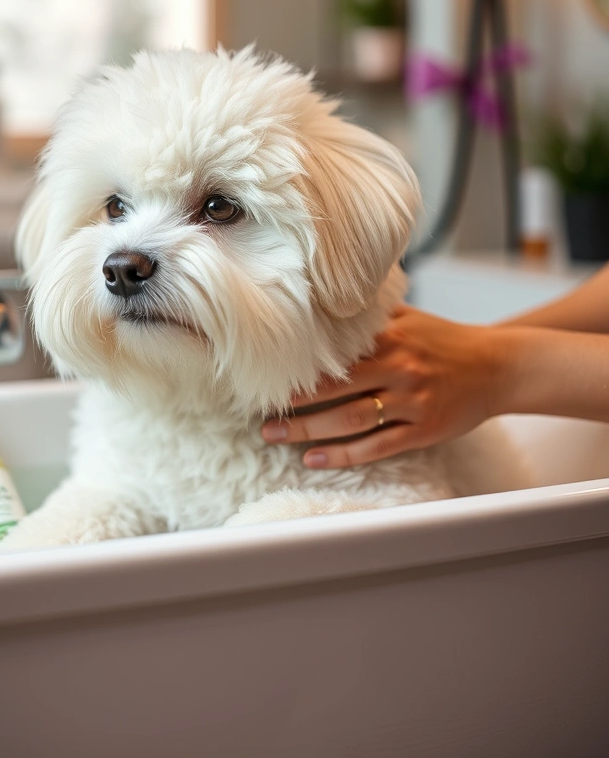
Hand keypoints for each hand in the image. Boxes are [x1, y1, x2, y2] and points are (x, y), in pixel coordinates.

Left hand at [263, 307, 507, 467]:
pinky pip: (377, 446)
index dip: (297, 366)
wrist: (498, 365)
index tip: (265, 373)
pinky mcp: (425, 429)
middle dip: (292, 403)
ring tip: (274, 436)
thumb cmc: (443, 340)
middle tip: (258, 413)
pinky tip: (313, 459)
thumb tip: (319, 297)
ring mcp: (412, 400)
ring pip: (351, 420)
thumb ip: (368, 312)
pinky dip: (343, 455)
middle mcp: (399, 366)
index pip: (334, 353)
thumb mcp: (407, 316)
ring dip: (308, 431)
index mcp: (390, 336)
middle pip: (335, 388)